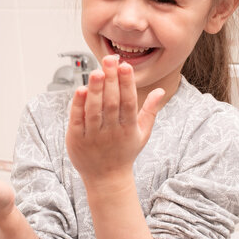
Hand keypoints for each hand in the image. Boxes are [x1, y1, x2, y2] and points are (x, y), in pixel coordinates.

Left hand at [65, 55, 164, 187]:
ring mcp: (93, 136)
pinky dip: (78, 105)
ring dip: (95, 90)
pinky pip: (77, 120)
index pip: (128, 102)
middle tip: (109, 59)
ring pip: (94, 110)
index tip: (125, 65)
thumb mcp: (142, 134)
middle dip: (111, 80)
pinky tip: (80, 90)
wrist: (106, 179)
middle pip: (112, 103)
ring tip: (96, 72)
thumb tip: (160, 90)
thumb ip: (150, 111)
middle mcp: (112, 131)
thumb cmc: (124, 153)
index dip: (127, 83)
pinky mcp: (77, 139)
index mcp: (128, 128)